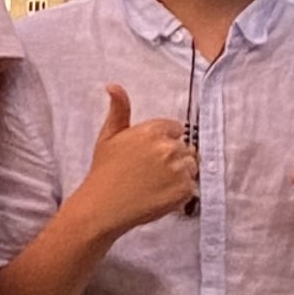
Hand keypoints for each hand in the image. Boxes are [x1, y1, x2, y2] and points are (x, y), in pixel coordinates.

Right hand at [69, 84, 197, 235]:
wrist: (102, 207)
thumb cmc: (103, 172)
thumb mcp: (108, 137)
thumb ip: (119, 109)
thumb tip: (114, 86)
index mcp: (152, 131)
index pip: (175, 129)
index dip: (163, 141)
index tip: (149, 155)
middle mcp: (168, 148)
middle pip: (185, 147)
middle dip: (172, 158)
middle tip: (150, 172)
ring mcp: (178, 170)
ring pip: (191, 166)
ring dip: (179, 174)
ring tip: (155, 184)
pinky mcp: (184, 190)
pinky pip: (191, 186)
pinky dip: (179, 192)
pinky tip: (159, 194)